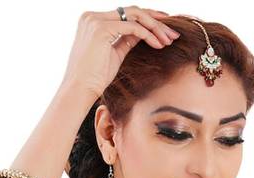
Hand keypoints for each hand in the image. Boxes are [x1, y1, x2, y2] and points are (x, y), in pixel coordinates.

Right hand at [61, 7, 180, 96]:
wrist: (79, 90)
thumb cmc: (94, 79)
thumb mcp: (114, 54)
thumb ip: (126, 40)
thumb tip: (143, 34)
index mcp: (94, 21)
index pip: (126, 14)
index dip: (148, 20)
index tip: (164, 30)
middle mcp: (93, 16)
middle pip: (133, 11)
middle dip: (156, 20)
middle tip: (173, 32)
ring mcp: (96, 21)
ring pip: (135, 15)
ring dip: (155, 27)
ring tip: (169, 40)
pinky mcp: (102, 29)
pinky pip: (133, 27)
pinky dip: (148, 35)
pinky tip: (159, 45)